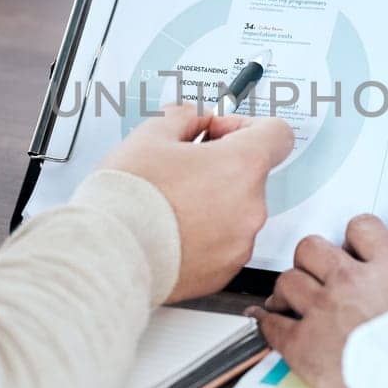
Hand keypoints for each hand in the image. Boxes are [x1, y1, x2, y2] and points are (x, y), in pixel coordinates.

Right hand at [100, 104, 293, 302]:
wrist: (110, 255)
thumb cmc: (130, 200)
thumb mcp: (151, 135)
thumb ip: (183, 117)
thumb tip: (191, 117)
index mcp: (242, 166)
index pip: (277, 133)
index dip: (246, 125)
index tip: (220, 131)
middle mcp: (251, 206)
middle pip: (251, 173)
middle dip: (219, 165)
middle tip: (181, 166)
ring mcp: (240, 242)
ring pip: (237, 210)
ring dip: (212, 201)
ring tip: (170, 201)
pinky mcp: (225, 270)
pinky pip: (224, 242)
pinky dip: (205, 234)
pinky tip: (172, 228)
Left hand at [247, 215, 387, 387]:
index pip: (361, 226)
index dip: (356, 235)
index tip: (358, 249)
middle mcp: (349, 280)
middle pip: (311, 246)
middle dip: (313, 258)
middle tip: (321, 274)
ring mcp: (321, 309)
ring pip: (287, 280)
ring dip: (289, 289)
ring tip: (295, 300)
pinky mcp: (300, 343)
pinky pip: (271, 324)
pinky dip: (266, 323)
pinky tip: (267, 322)